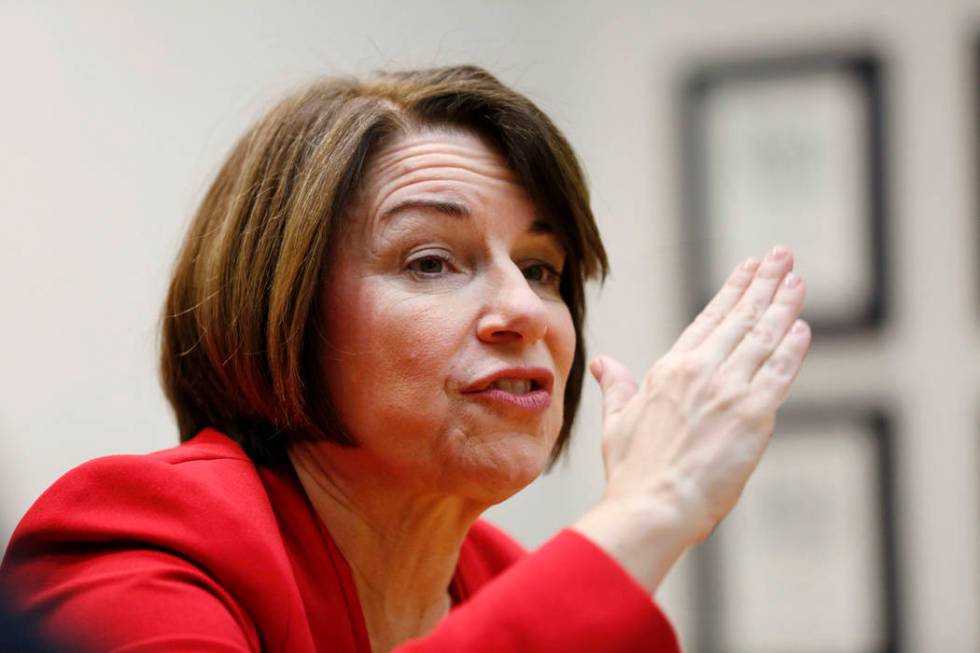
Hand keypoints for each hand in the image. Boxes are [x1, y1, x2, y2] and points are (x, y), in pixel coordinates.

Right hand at [574, 247, 810, 591]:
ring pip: (763, 337)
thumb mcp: (618, 421)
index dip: (733, 290)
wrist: (652, 505)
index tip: (748, 267)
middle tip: (782, 255)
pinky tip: (803, 327)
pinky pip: (779, 372)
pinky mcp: (754, 415)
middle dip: (765, 282)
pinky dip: (793, 348)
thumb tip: (602, 364)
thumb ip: (616, 387)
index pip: (709, 318)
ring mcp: (728, 390)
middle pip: (741, 317)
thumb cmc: (633, 470)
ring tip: (797, 279)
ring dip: (784, 305)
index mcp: (669, 369)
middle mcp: (700, 371)